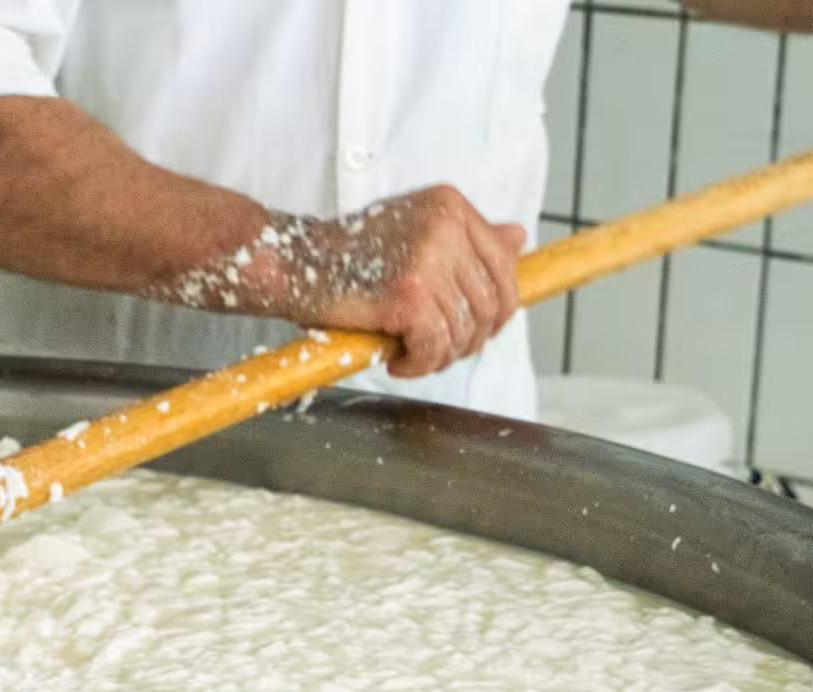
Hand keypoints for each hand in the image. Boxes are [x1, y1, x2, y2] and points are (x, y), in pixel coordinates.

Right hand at [290, 187, 527, 377]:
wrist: (293, 263)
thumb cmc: (347, 253)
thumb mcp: (414, 229)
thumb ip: (468, 236)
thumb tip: (519, 239)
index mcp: (451, 206)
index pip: (504, 265)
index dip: (497, 307)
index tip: (471, 327)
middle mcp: (446, 227)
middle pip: (490, 304)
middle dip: (468, 339)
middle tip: (435, 348)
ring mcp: (429, 261)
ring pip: (463, 332)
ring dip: (439, 356)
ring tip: (411, 354)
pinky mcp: (409, 296)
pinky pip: (435, 347)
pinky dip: (419, 364)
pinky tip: (397, 360)